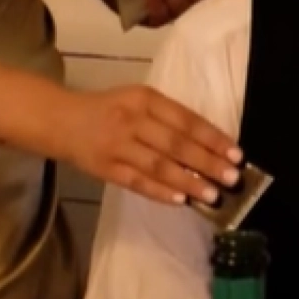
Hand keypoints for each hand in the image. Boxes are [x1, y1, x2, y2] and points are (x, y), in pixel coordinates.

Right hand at [57, 85, 242, 204]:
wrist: (62, 120)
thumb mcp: (138, 100)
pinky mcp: (105, 168)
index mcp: (145, 98)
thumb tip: (210, 145)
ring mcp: (117, 146)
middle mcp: (132, 120)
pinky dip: (160, 191)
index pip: (186, 120)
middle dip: (207, 162)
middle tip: (232, 177)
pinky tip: (181, 200)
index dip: (213, 138)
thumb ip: (169, 118)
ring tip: (212, 195)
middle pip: (176, 143)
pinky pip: (137, 182)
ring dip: (189, 182)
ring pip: (159, 166)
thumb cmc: (110, 109)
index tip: (237, 154)